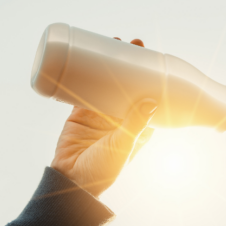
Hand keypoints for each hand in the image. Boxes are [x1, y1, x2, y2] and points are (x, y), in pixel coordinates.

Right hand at [51, 38, 155, 196]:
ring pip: (107, 82)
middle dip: (131, 64)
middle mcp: (121, 118)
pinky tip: (87, 56)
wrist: (70, 183)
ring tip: (113, 42)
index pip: (148, 96)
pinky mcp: (79, 112)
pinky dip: (86, 73)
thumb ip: (135, 124)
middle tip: (133, 43)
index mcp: (138, 127)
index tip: (154, 58)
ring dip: (110, 64)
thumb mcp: (123, 145)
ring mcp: (100, 114)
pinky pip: (84, 87)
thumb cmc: (103, 171)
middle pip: (128, 84)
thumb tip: (152, 100)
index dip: (151, 78)